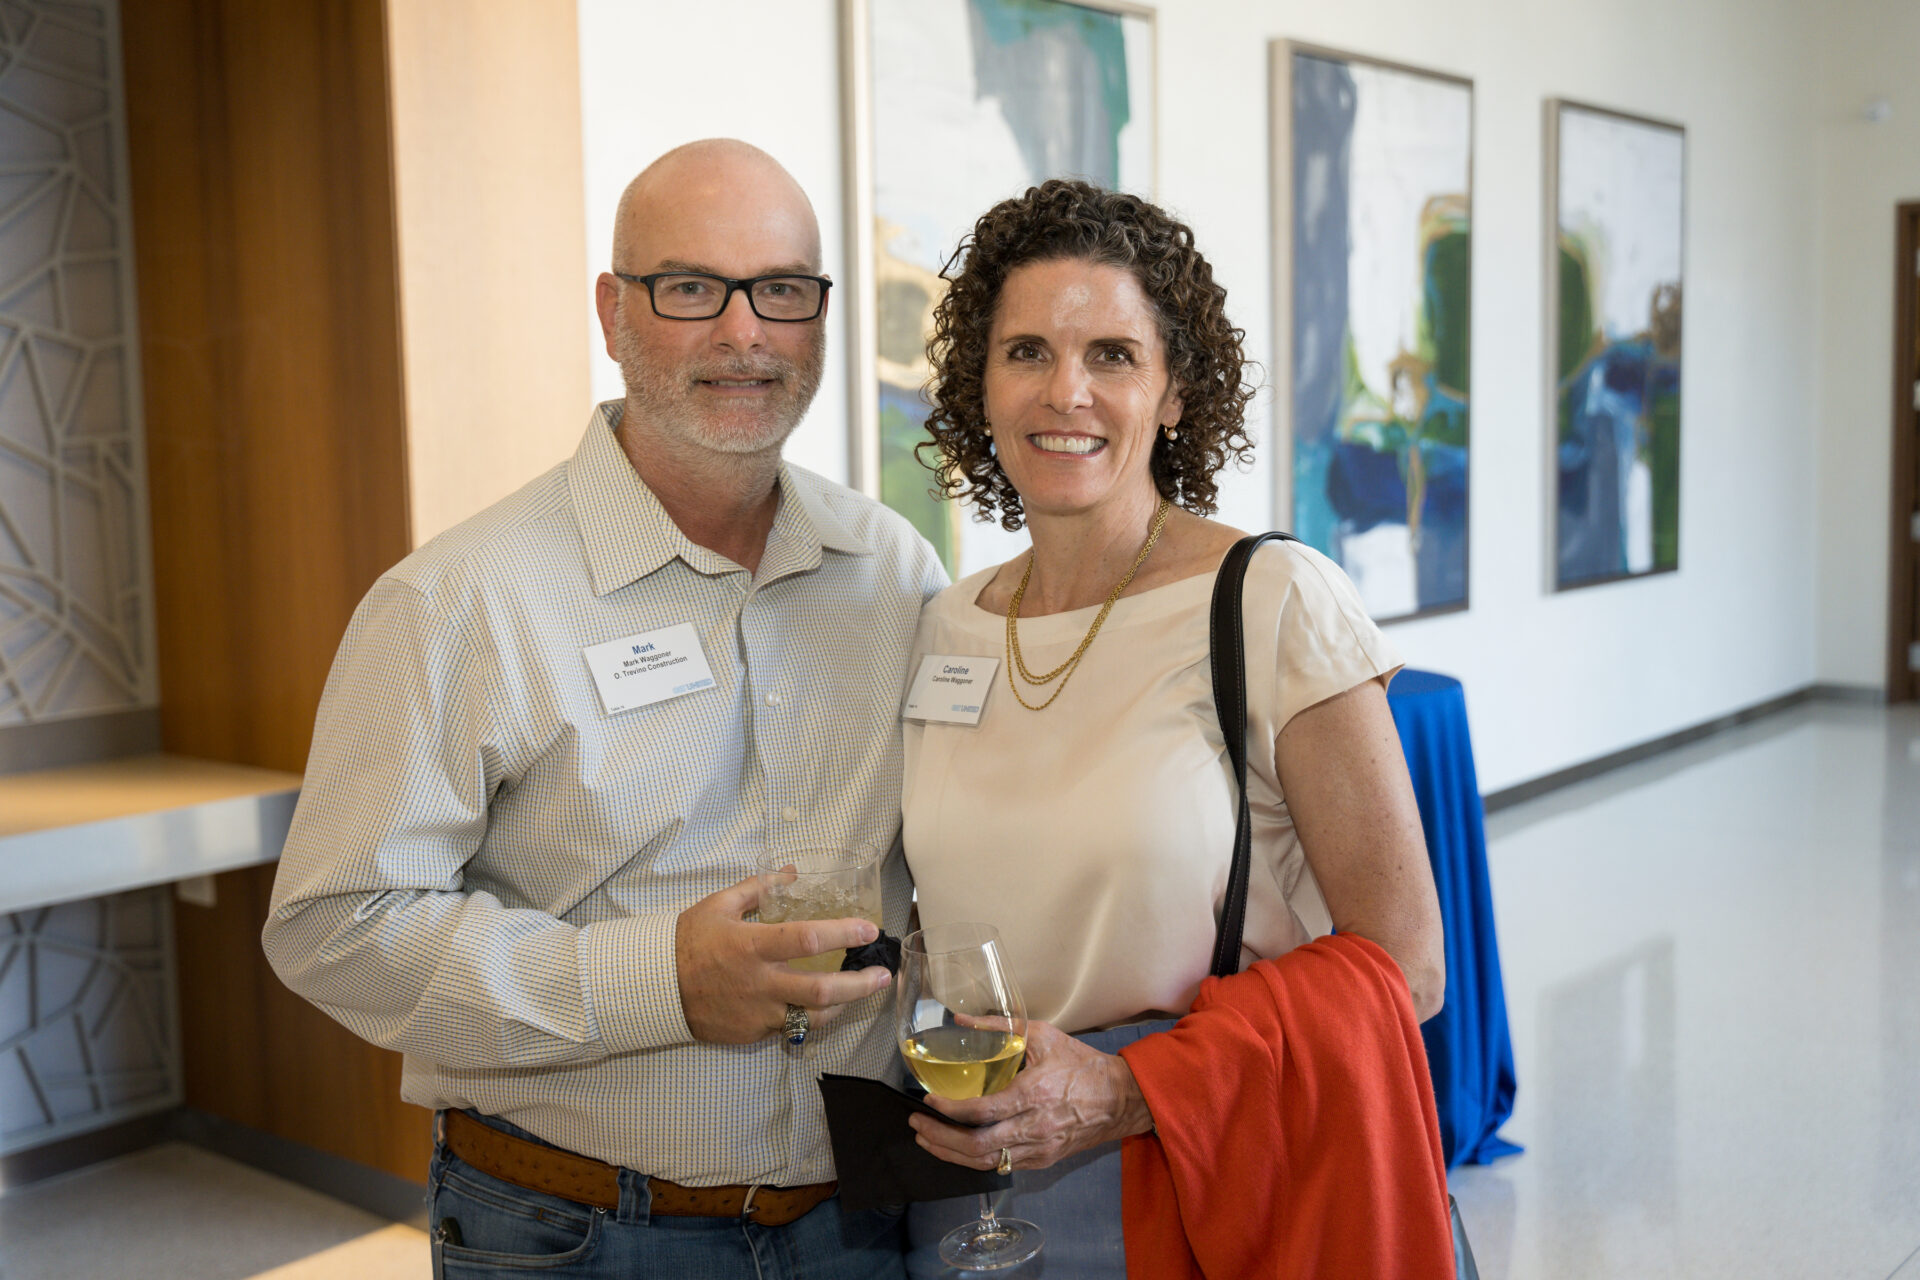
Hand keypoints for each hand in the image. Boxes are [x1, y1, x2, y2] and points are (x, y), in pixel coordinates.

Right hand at [674, 876, 891, 1043]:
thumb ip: (758, 888)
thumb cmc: (688, 941)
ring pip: (813, 1017)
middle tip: (884, 974)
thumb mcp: (719, 905)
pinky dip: (813, 1017)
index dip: (842, 934)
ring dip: (844, 1006)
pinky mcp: (753, 1032)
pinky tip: (827, 1006)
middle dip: (860, 984)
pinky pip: (791, 1027)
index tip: (868, 929)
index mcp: (752, 946)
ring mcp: (757, 1012)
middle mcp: (760, 983)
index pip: (807, 940)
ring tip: (863, 992)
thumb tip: (792, 872)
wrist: (656, 987)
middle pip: (821, 990)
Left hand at [908, 1020, 1153, 1170]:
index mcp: (1033, 1095)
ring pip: (985, 1162)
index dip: (950, 1110)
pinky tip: (956, 1148)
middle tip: (917, 1124)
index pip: (982, 1112)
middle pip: (977, 1145)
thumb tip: (961, 1019)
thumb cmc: (1082, 1065)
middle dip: (940, 1138)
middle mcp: (1034, 1128)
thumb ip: (999, 1028)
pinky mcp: (1042, 1160)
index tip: (929, 1100)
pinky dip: (973, 1159)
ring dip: (951, 1154)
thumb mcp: (1042, 1036)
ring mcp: (1038, 1149)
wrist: (1120, 1098)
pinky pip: (1001, 1166)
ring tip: (927, 1139)